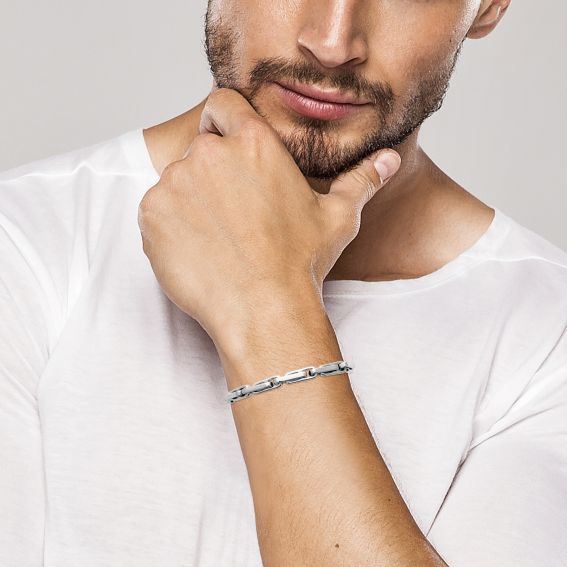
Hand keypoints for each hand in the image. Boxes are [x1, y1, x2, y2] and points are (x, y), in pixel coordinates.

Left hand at [137, 84, 400, 342]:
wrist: (263, 310)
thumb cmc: (301, 263)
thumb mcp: (337, 218)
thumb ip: (361, 181)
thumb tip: (389, 160)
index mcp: (255, 143)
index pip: (222, 103)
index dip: (223, 121)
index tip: (228, 148)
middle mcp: (210, 154)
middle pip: (201, 147)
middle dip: (213, 173)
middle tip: (234, 213)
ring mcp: (175, 183)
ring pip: (177, 181)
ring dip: (191, 201)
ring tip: (219, 238)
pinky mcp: (152, 214)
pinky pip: (156, 211)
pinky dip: (170, 227)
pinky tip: (198, 251)